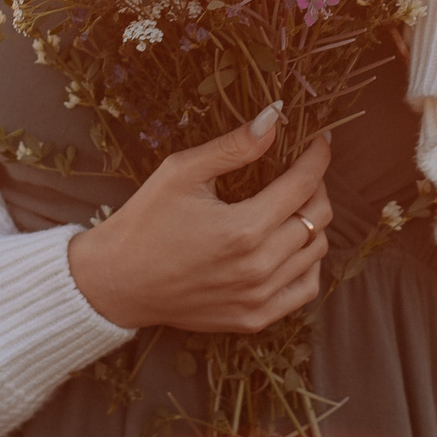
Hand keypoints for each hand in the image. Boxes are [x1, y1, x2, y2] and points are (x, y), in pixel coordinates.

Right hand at [66, 106, 335, 333]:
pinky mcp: (254, 318)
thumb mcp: (182, 172)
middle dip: (316, 186)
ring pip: (316, 252)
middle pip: (318, 219)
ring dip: (312, 223)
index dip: (317, 157)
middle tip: (301, 172)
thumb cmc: (145, 222)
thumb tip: (275, 118)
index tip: (319, 141)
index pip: (303, 185)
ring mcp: (259, 298)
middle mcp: (258, 268)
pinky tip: (288, 245)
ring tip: (291, 205)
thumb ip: (233, 146)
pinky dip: (307, 263)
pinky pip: (305, 288)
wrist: (117, 283)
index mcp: (242, 229)